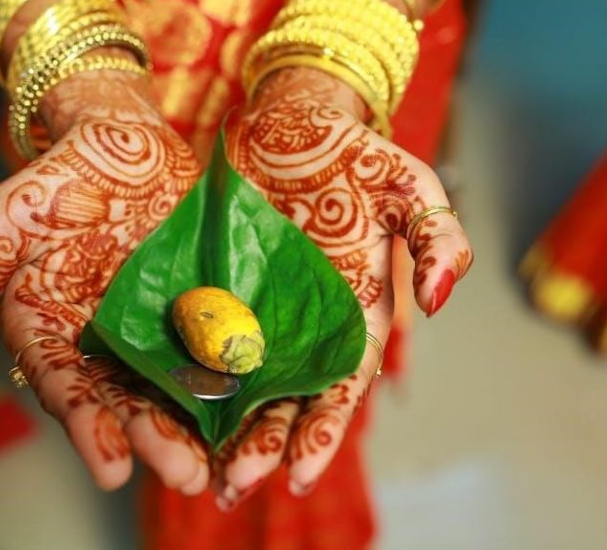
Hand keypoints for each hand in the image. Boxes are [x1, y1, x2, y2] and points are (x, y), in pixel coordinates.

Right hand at [0, 70, 208, 491]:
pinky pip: (213, 348)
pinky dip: (230, 381)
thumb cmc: (61, 174)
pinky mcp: (197, 307)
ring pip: (171, 385)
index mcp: (52, 328)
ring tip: (219, 464)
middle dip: (152, 438)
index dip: (87, 425)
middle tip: (183, 475)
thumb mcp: (7, 214)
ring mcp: (152, 326)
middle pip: (125, 399)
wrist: (126, 138)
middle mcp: (102, 339)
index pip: (66, 385)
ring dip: (193, 426)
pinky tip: (254, 412)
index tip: (111, 468)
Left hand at [213, 67, 472, 507]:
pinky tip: (165, 411)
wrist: (289, 121)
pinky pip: (198, 340)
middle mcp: (303, 325)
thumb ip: (437, 237)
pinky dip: (185, 378)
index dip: (322, 430)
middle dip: (262, 446)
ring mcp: (256, 310)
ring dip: (221, 430)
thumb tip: (441, 299)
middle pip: (285, 400)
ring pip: (239, 383)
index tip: (299, 474)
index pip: (340, 386)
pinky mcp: (213, 289)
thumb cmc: (352, 153)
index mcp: (352, 314)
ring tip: (198, 471)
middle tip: (232, 486)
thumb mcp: (407, 185)